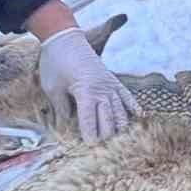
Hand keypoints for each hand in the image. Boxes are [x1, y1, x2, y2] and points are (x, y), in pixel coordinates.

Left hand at [39, 27, 136, 141]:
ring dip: (121, 128)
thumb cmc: (55, 63)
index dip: (90, 137)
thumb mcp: (52, 87)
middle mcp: (101, 89)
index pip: (90, 121)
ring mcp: (110, 84)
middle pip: (108, 120)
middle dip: (107, 138)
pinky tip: (139, 117)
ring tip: (121, 143)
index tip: (90, 151)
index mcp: (85, 92)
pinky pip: (127, 96)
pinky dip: (133, 107)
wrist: (64, 37)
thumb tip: (67, 125)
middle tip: (105, 153)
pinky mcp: (112, 79)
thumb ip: (61, 108)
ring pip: (121, 111)